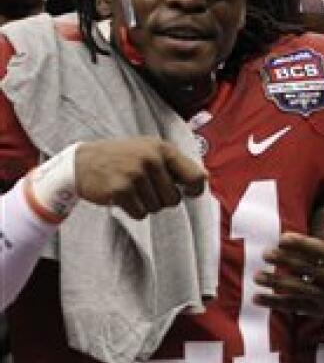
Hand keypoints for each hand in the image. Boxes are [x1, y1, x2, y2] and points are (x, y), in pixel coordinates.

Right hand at [74, 137, 206, 219]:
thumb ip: (174, 163)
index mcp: (162, 148)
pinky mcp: (121, 189)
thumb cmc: (121, 158)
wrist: (81, 162)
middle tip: (145, 189)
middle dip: (162, 199)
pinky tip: (122, 197)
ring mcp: (135, 174)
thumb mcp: (149, 150)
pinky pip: (141, 214)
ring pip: (157, 207)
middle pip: (174, 199)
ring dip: (146, 204)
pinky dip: (133, 210)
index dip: (196, 190)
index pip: (195, 176)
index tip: (190, 193)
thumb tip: (204, 179)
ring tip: (131, 189)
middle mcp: (151, 159)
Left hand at [254, 187, 323, 320]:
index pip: (322, 252)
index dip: (303, 245)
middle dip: (286, 262)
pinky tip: (257, 298)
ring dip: (277, 283)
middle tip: (266, 253)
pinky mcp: (317, 310)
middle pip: (309, 270)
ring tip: (258, 276)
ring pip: (299, 290)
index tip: (283, 238)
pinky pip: (294, 306)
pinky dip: (275, 303)